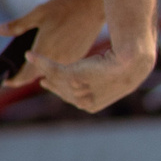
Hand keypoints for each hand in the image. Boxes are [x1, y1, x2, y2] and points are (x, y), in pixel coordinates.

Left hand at [0, 0, 103, 88]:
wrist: (92, 7)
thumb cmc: (65, 8)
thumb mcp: (38, 13)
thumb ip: (17, 25)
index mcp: (44, 52)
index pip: (24, 76)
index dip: (13, 81)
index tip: (6, 80)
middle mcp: (57, 61)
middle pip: (36, 76)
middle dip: (26, 73)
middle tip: (17, 67)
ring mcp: (69, 61)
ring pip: (51, 72)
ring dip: (42, 68)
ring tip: (35, 58)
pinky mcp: (78, 58)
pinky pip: (62, 66)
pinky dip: (54, 63)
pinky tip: (54, 50)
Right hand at [23, 36, 156, 115]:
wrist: (130, 62)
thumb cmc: (127, 67)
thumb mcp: (111, 77)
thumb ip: (101, 82)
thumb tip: (105, 77)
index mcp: (93, 106)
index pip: (72, 99)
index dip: (61, 91)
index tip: (50, 84)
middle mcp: (83, 102)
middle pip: (62, 91)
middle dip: (52, 84)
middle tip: (43, 80)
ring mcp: (76, 90)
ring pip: (55, 78)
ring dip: (43, 69)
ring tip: (34, 61)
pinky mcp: (72, 76)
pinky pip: (51, 68)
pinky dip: (39, 61)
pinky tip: (30, 54)